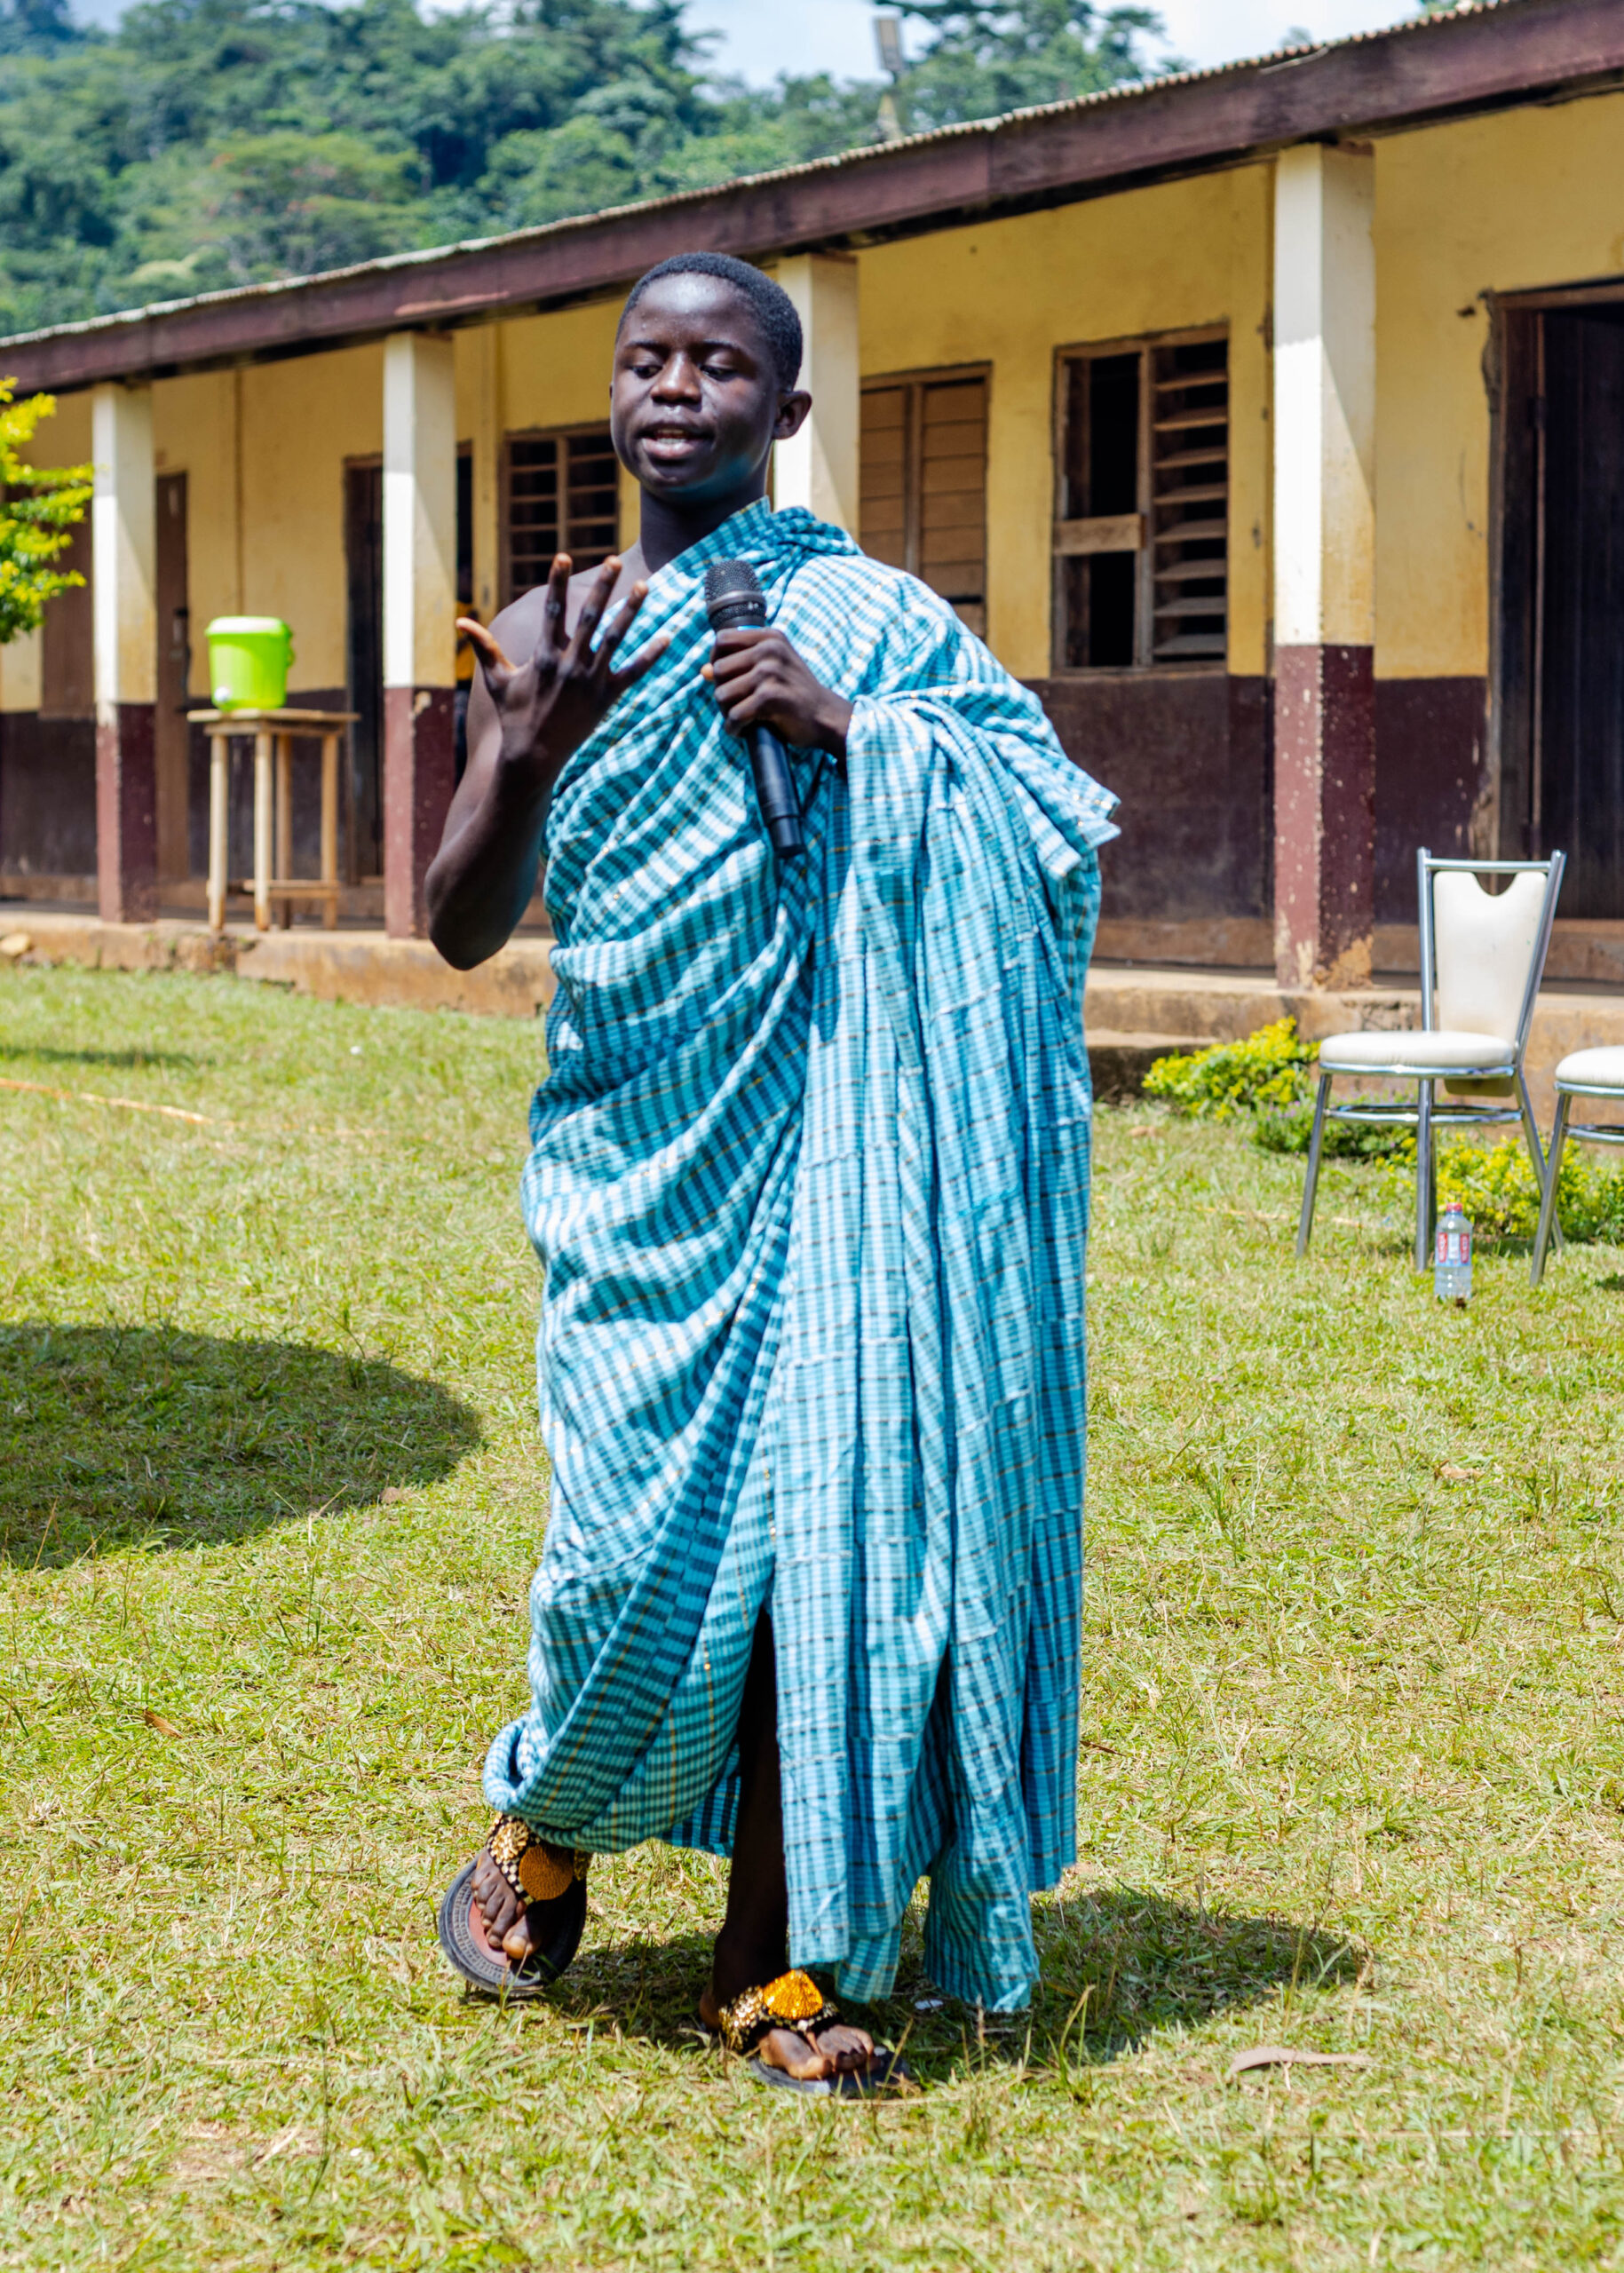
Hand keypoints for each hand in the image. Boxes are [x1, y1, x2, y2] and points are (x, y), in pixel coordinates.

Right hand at [460, 553, 667, 785]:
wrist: (534, 755)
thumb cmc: (514, 715)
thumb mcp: (497, 679)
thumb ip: (484, 647)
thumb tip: (459, 622)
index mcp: (544, 655)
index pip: (552, 610)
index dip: (557, 582)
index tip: (563, 555)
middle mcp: (569, 664)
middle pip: (590, 616)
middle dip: (603, 587)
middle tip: (615, 561)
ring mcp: (590, 681)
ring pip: (615, 638)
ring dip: (631, 611)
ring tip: (646, 586)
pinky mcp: (607, 698)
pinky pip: (633, 673)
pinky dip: (651, 656)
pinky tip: (667, 637)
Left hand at [703, 628, 851, 759]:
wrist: (826, 717)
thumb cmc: (796, 694)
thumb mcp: (773, 669)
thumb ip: (740, 665)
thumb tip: (704, 672)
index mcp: (770, 638)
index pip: (722, 639)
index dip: (715, 659)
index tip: (725, 678)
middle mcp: (770, 650)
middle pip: (718, 669)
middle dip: (721, 692)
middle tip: (735, 707)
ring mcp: (770, 673)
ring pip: (722, 694)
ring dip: (727, 713)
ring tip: (742, 720)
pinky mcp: (769, 698)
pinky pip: (734, 715)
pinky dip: (735, 729)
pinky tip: (744, 731)